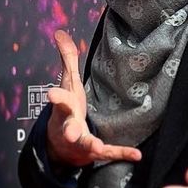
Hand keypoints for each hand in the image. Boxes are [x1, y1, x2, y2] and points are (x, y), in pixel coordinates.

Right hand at [45, 30, 141, 167]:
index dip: (56, 96)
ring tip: (96, 147)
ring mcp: (82, 141)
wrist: (62, 144)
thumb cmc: (68, 109)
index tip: (50, 94)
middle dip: (69, 130)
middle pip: (68, 127)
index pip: (60, 100)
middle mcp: (70, 126)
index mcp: (65, 108)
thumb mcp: (68, 83)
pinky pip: (109, 154)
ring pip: (86, 144)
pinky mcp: (95, 153)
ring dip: (91, 146)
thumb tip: (59, 31)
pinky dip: (122, 154)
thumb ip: (66, 59)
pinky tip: (137, 156)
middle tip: (70, 133)